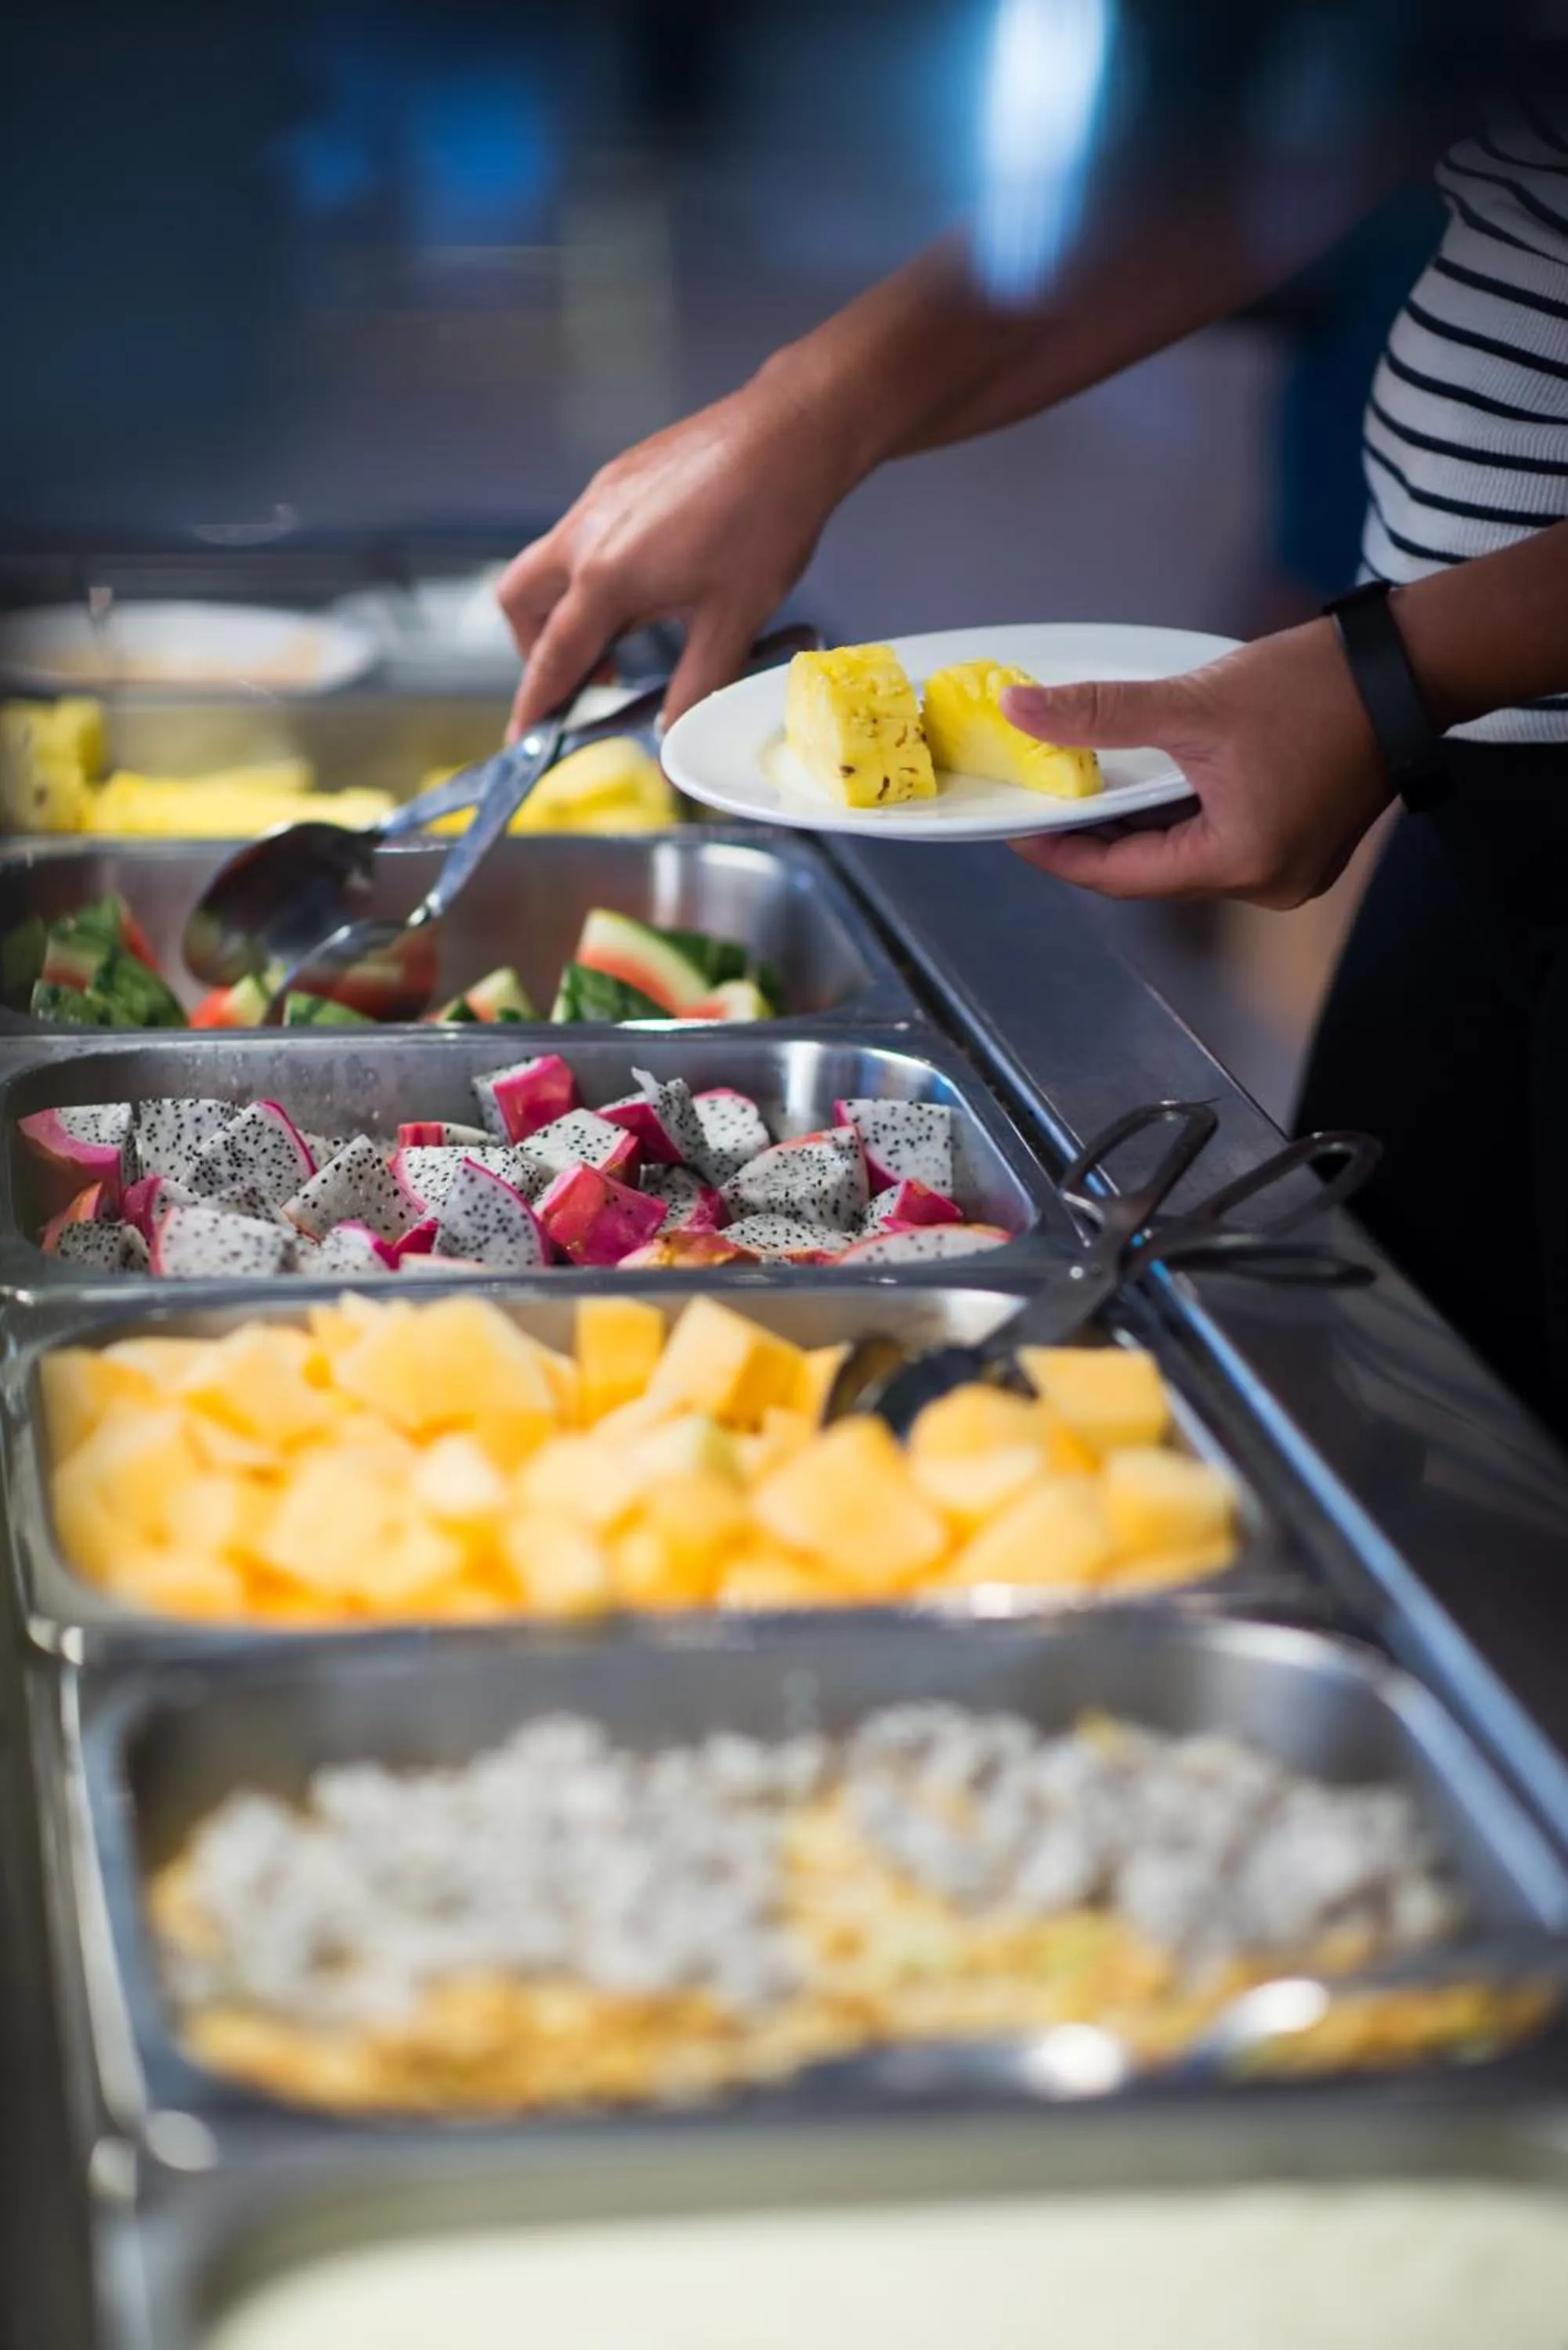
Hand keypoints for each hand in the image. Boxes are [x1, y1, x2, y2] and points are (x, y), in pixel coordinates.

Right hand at [497, 370, 855, 738]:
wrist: (790, 435)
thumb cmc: (766, 520)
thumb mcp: (733, 623)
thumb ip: (695, 687)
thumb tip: (673, 734)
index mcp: (607, 576)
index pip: (553, 657)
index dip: (536, 703)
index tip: (523, 734)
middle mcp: (587, 532)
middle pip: (521, 602)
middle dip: (535, 649)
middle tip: (582, 679)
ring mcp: (599, 498)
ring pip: (550, 563)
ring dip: (570, 608)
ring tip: (627, 633)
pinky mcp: (619, 477)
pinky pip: (583, 531)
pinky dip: (594, 570)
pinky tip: (650, 580)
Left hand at [1005, 619, 1394, 908]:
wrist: (1410, 667)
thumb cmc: (1314, 687)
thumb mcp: (1192, 702)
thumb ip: (1099, 714)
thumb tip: (1020, 711)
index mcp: (1239, 862)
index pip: (1121, 877)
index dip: (1060, 853)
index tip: (1015, 829)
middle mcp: (1266, 884)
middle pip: (1152, 874)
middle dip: (1096, 838)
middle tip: (1044, 802)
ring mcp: (1289, 871)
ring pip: (1185, 859)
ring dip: (1138, 826)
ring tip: (1089, 788)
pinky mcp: (1302, 847)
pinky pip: (1219, 843)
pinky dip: (1180, 817)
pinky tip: (1149, 785)